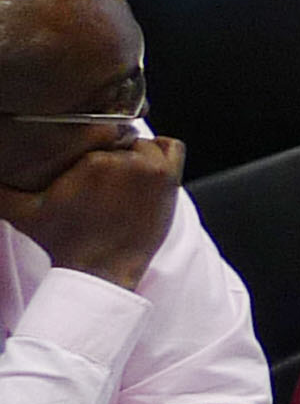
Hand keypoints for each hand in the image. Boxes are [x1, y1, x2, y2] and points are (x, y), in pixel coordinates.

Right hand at [0, 135, 183, 291]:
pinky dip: (162, 152)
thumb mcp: (22, 212)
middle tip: (104, 182)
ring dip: (137, 156)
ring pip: (145, 143)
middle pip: (121, 140)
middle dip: (112, 155)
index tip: (87, 171)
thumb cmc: (62, 241)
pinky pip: (173, 147)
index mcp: (92, 159)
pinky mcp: (169, 181)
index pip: (96, 134)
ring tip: (122, 182)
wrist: (99, 270)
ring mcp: (151, 170)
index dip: (91, 149)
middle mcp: (124, 160)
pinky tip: (146, 171)